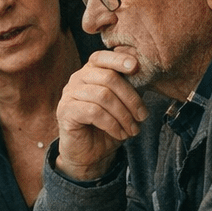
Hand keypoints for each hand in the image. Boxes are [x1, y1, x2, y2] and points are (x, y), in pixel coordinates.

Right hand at [53, 51, 150, 180]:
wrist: (90, 153)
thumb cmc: (107, 126)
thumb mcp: (123, 104)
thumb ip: (129, 87)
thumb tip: (145, 72)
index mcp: (90, 73)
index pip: (101, 57)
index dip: (118, 59)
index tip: (136, 67)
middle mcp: (77, 80)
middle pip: (108, 77)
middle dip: (130, 98)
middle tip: (142, 116)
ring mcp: (69, 95)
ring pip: (103, 95)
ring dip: (123, 115)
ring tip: (132, 129)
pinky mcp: (65, 112)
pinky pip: (94, 112)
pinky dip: (112, 124)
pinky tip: (119, 134)